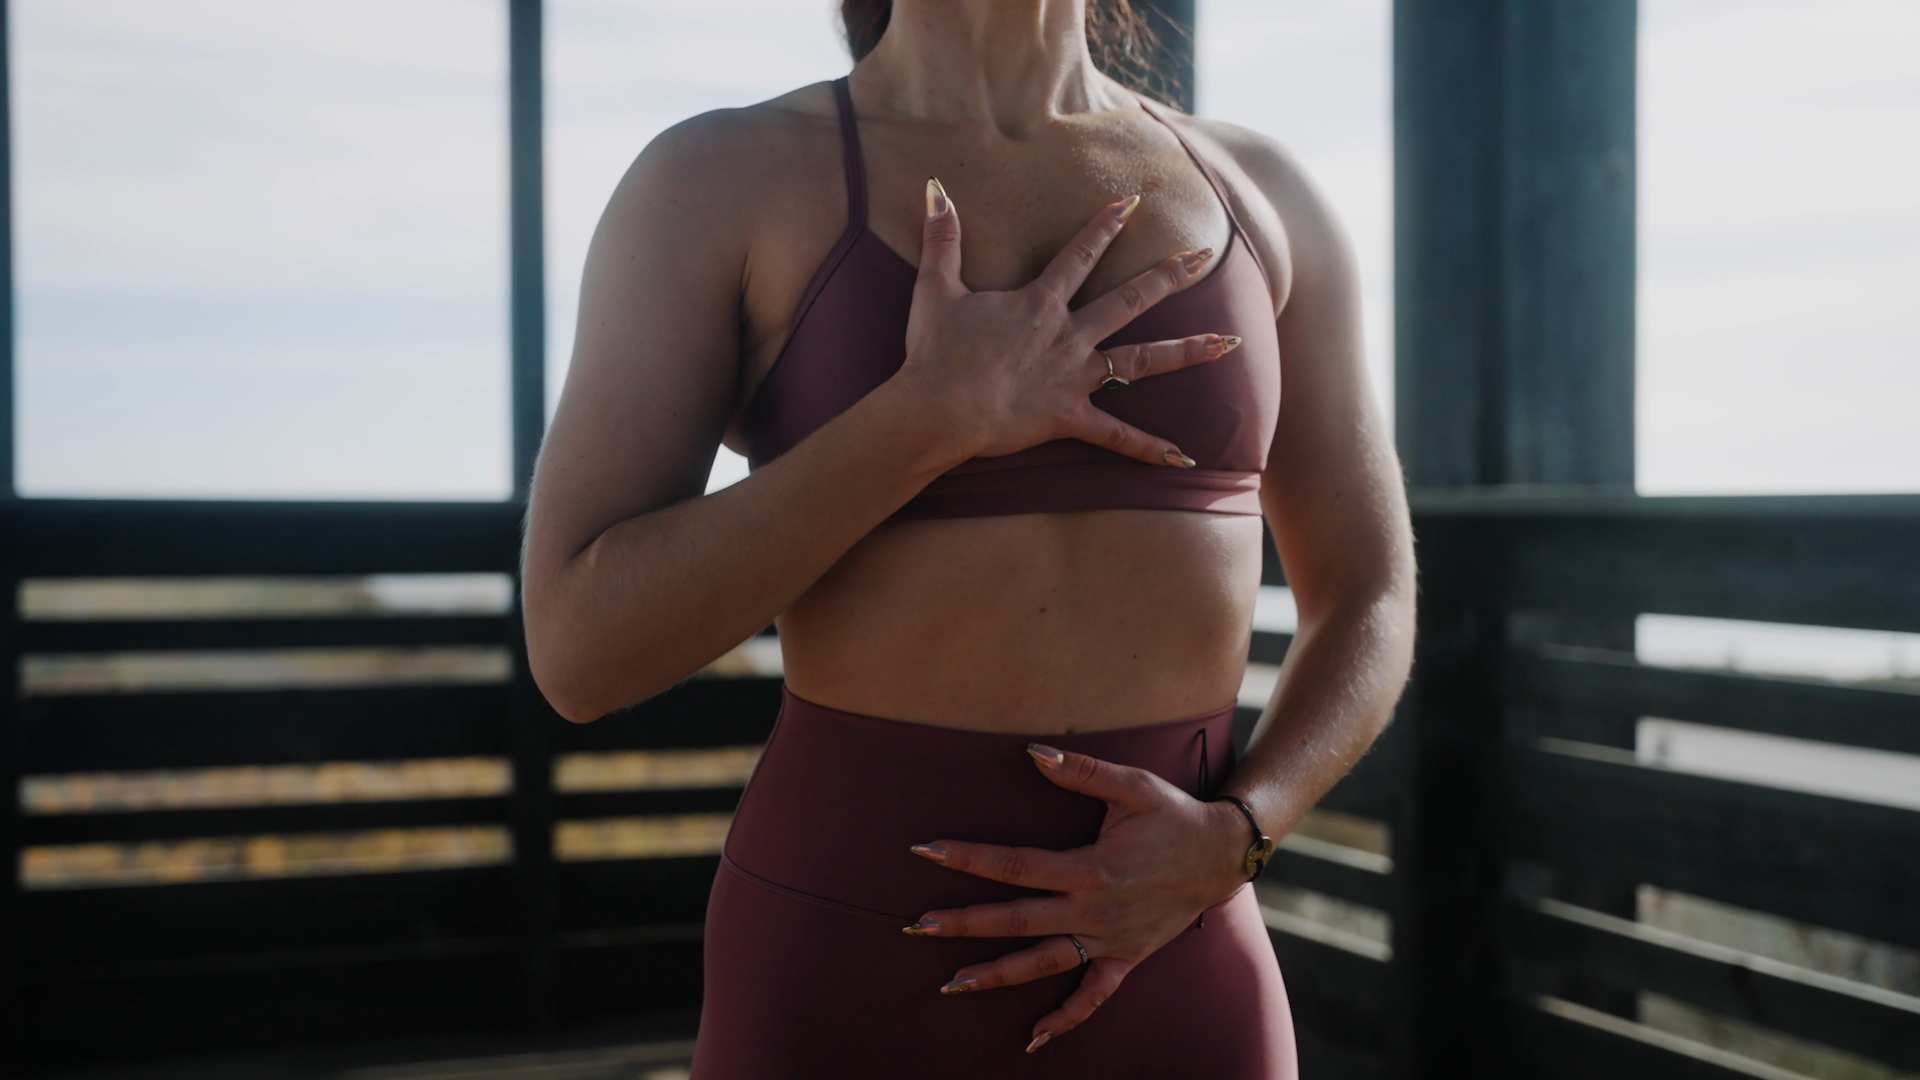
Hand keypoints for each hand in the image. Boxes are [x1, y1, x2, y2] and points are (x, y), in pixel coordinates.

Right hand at [894, 179, 1240, 466]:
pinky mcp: (1069, 417)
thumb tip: (933, 188)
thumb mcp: (935, 288)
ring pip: (1142, 361)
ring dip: (1187, 351)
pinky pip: (1118, 436)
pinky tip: (1185, 457)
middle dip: (1169, 275)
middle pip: (1128, 300)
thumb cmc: (934, 351)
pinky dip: (1151, 449)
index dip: (1106, 226)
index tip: (1133, 204)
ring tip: (1228, 343)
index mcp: (1039, 303)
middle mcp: (1067, 335)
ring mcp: (1073, 377)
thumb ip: (942, 237)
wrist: (936, 407)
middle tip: (1203, 256)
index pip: (1081, 255)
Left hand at [902, 743, 1251, 1052]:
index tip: (927, 851)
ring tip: (952, 985)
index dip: (969, 857)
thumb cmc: (1174, 815)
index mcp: (1089, 868)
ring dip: (997, 975)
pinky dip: (1066, 1019)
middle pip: (1017, 919)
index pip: (1015, 865)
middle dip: (964, 923)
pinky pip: (1094, 996)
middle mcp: (1094, 910)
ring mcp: (1109, 939)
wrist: (1223, 854)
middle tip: (917, 926)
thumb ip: (1082, 773)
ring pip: (1044, 963)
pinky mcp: (1127, 958)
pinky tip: (1034, 1037)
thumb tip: (1032, 753)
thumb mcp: (1133, 786)